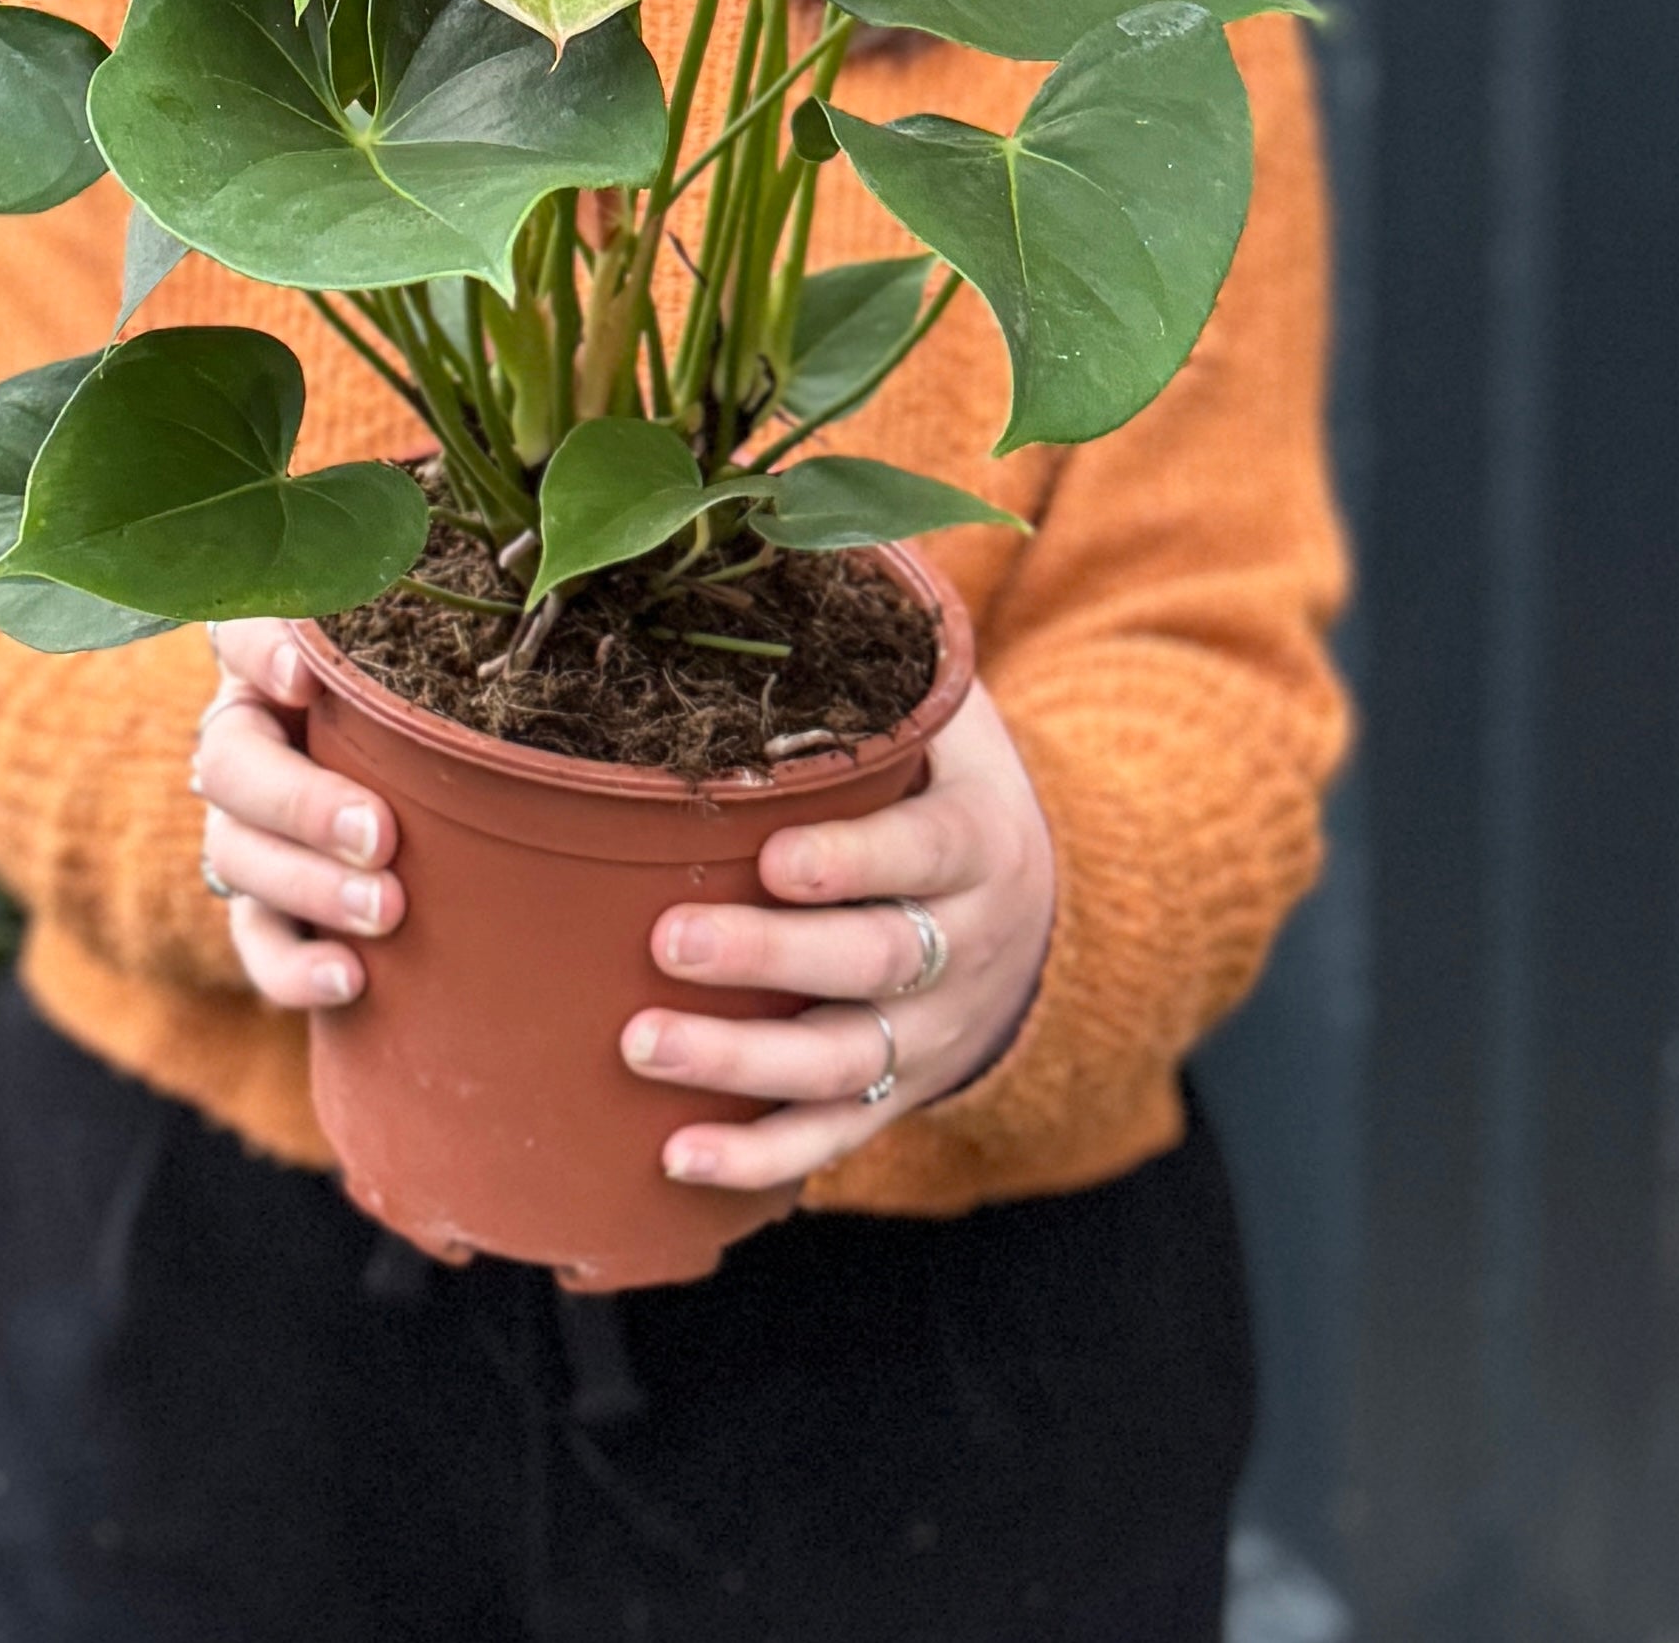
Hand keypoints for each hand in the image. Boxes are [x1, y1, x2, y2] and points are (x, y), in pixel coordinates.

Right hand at [194, 619, 401, 1010]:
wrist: (432, 792)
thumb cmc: (439, 695)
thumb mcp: (428, 647)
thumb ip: (428, 615)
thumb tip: (515, 589)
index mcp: (276, 659)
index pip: (239, 632)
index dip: (259, 652)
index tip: (306, 677)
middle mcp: (247, 735)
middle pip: (232, 762)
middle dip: (301, 803)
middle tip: (378, 835)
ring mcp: (244, 825)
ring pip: (236, 853)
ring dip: (307, 886)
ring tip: (385, 913)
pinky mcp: (261, 907)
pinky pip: (254, 941)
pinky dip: (294, 968)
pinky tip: (350, 979)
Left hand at [622, 677, 1055, 1192]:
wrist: (1038, 910)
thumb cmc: (945, 783)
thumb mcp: (946, 710)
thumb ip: (882, 643)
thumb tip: (785, 523)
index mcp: (978, 839)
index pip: (923, 853)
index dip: (851, 862)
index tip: (771, 856)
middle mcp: (967, 946)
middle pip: (876, 963)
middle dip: (771, 957)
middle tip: (668, 941)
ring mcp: (934, 1032)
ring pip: (847, 1062)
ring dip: (742, 1061)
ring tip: (641, 1043)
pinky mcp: (901, 1093)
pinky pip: (835, 1136)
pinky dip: (760, 1156)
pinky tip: (677, 1156)